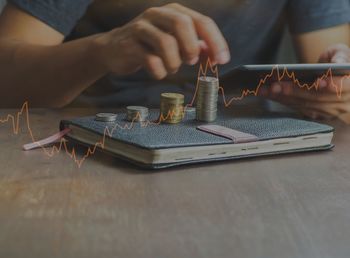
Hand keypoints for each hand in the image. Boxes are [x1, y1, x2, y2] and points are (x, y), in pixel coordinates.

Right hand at [92, 3, 229, 79]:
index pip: (202, 22)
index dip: (216, 41)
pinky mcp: (129, 44)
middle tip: (191, 62)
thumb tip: (214, 55)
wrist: (114, 49)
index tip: (222, 60)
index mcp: (174, 12)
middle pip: (182, 24)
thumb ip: (195, 46)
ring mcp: (141, 27)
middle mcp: (158, 14)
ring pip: (166, 43)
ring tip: (171, 67)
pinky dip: (159, 72)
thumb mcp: (175, 43)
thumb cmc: (149, 46)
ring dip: (174, 62)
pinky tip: (158, 72)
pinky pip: (150, 60)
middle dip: (191, 47)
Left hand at [260, 44, 349, 121]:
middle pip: (316, 98)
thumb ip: (341, 55)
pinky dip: (283, 101)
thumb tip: (338, 62)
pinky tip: (269, 95)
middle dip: (294, 91)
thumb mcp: (341, 52)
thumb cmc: (336, 60)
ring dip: (283, 98)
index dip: (330, 85)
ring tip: (265, 90)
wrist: (334, 74)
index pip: (342, 87)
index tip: (317, 82)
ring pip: (304, 105)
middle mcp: (343, 102)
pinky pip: (298, 108)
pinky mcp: (315, 114)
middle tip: (275, 86)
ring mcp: (329, 111)